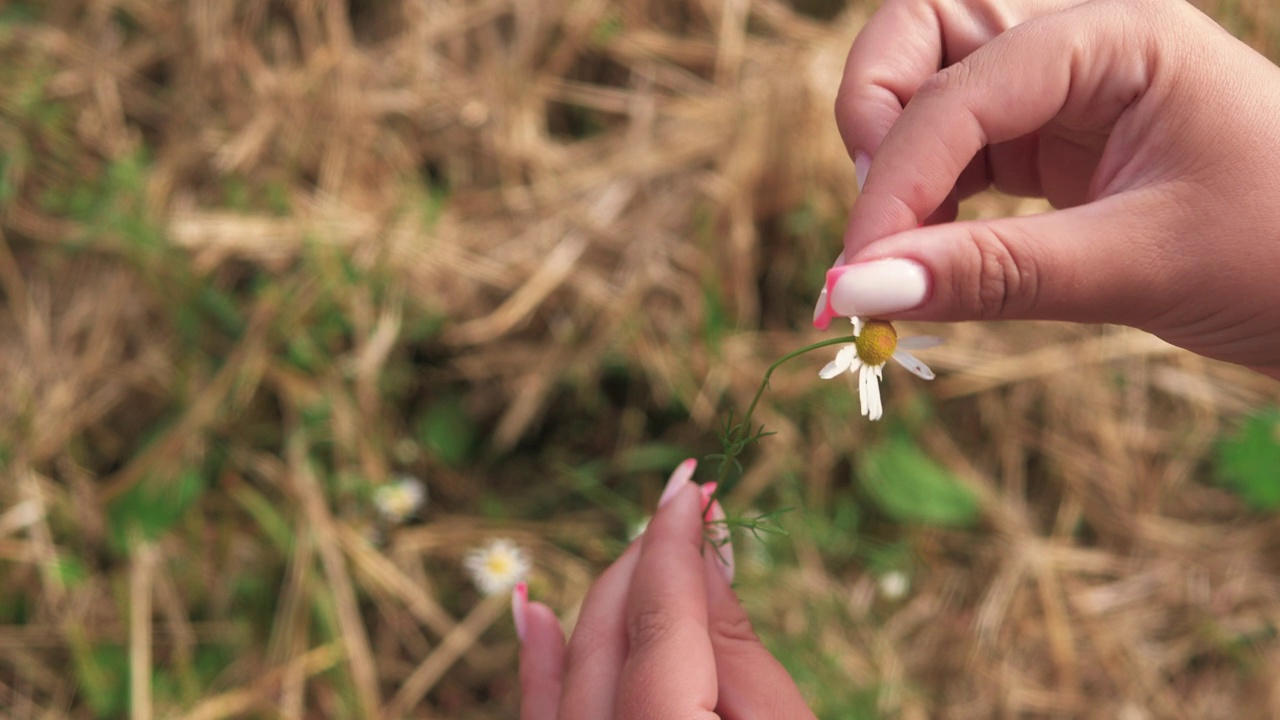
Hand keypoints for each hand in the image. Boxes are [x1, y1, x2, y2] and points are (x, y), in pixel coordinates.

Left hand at [512, 460, 815, 718]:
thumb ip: (732, 642)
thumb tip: (702, 553)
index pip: (660, 613)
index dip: (676, 542)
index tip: (695, 484)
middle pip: (610, 632)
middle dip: (647, 559)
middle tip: (690, 504)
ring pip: (573, 664)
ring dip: (602, 596)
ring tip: (639, 537)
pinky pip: (539, 714)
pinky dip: (539, 663)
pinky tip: (532, 610)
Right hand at [818, 0, 1279, 377]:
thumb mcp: (1139, 265)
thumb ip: (992, 274)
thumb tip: (861, 291)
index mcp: (1116, 34)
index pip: (960, 89)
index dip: (895, 182)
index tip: (856, 278)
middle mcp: (1079, 42)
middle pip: (923, 32)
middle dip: (876, 117)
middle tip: (874, 221)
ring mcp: (1062, 90)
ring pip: (927, 87)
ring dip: (895, 163)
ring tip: (900, 250)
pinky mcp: (1051, 143)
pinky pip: (958, 150)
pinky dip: (927, 199)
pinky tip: (932, 253)